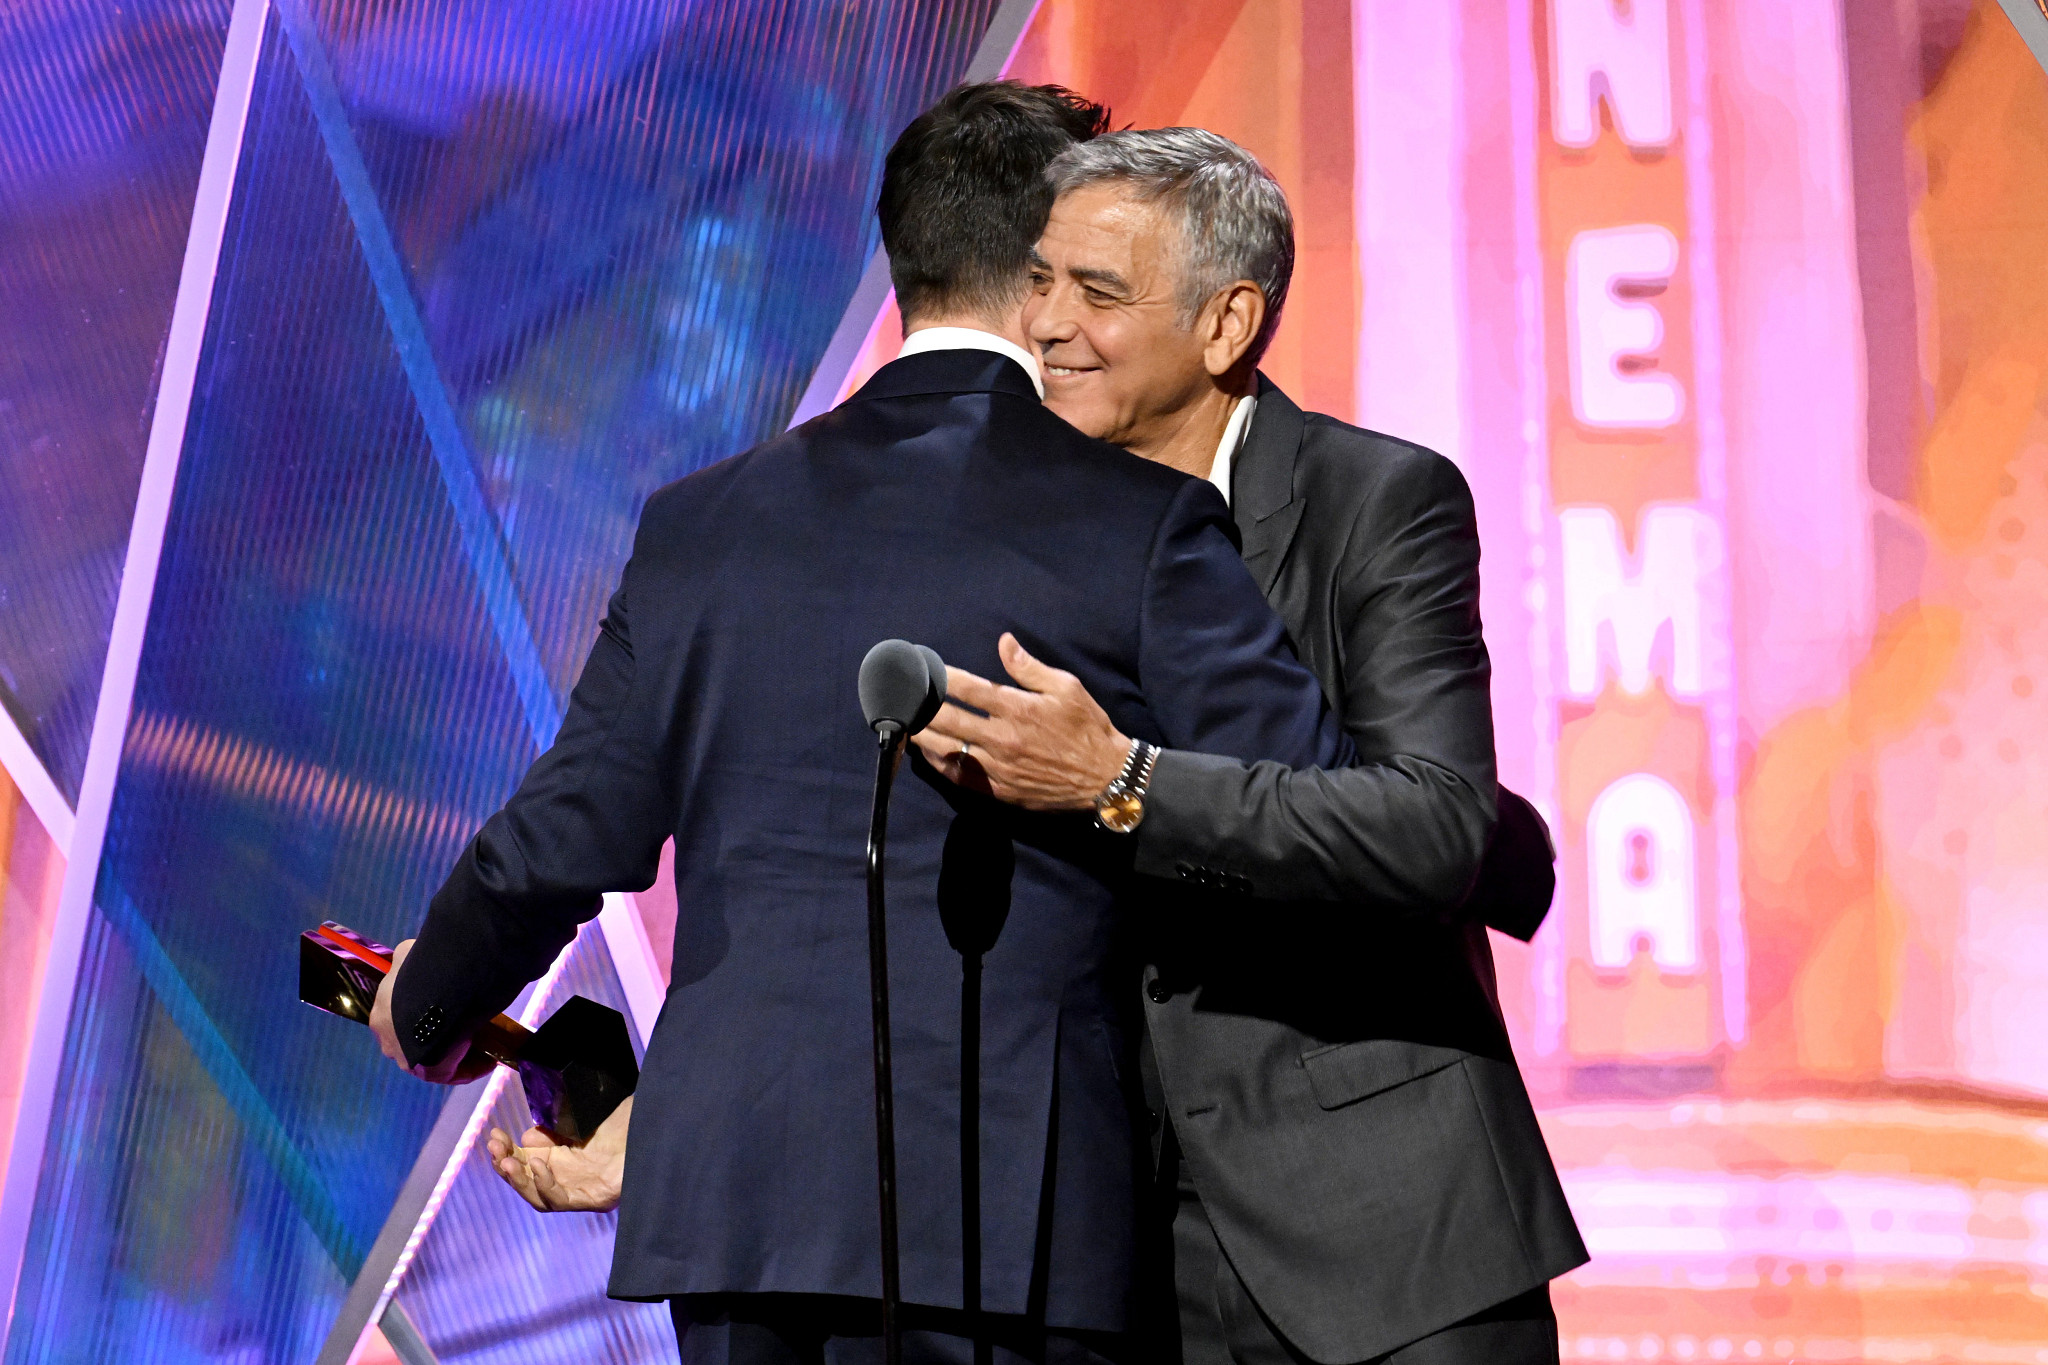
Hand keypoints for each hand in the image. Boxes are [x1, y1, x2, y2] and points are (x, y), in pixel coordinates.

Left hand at [369, 938, 488, 1083]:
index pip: (400, 1018)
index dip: (424, 1012)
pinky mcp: (429, 1074)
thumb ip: (408, 956)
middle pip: (418, 1040)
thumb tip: (411, 951)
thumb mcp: (408, 955)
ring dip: (457, 1049)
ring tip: (483, 1038)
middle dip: (441, 1033)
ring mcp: (408, 1061)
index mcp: (382, 1017)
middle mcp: (390, 1042)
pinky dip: (471, 1067)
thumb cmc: (418, 979)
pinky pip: (451, 1073)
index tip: (449, 1006)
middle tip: (467, 1022)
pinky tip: (490, 1058)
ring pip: (435, 1056)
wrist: (427, 1005)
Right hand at [487, 1095, 630, 1212]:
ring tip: (506, 1162)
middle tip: (494, 1147)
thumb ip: (553, 1128)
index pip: (523, 1161)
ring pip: (538, 1198)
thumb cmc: (625, 1121)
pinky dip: (545, 1184)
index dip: (505, 1151)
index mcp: (562, 1159)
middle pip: (525, 1182)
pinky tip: (539, 1165)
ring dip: (518, 1180)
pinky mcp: (594, 1200)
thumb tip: (527, 1137)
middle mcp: (568, 1178)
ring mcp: (581, 1191)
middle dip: (504, 1165)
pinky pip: (560, 1200)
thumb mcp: (579, 1119)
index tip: (493, 1134)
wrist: (657, 1127)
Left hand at [914, 633, 1130, 810]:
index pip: (966, 688)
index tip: (921, 667)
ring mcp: (998, 767)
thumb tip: (1004, 642)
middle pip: (947, 720)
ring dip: (922, 735)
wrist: (1105, 778)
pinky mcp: (1000, 791)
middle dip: (920, 705)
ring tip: (905, 723)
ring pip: (947, 750)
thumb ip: (1029, 667)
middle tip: (900, 696)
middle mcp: (1003, 738)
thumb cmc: (1088, 728)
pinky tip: (928, 753)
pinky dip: (939, 764)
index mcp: (1018, 709)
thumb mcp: (1066, 688)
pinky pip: (960, 777)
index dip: (939, 676)